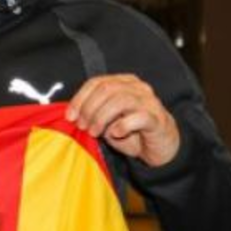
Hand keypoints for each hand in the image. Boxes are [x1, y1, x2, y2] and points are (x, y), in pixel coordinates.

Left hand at [65, 74, 179, 167]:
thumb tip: (73, 115)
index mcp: (124, 82)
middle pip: (106, 89)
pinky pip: (138, 117)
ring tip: (95, 132)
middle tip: (82, 126)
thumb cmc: (132, 132)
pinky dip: (123, 125)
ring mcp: (149, 102)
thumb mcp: (108, 121)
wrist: (159, 147)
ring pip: (120, 100)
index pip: (97, 82)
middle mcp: (137, 88)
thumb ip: (94, 113)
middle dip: (89, 109)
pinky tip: (116, 134)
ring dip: (101, 117)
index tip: (70, 116)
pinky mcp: (157, 118)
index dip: (80, 98)